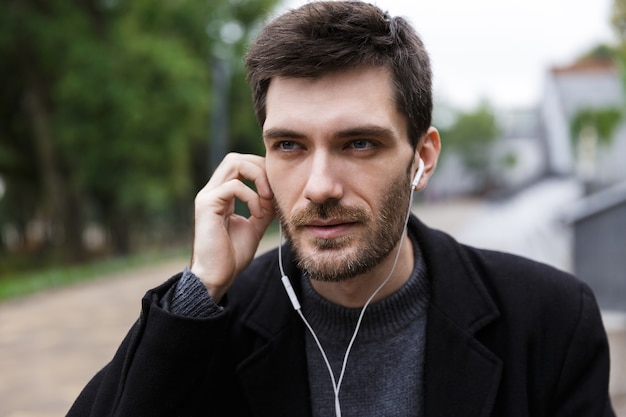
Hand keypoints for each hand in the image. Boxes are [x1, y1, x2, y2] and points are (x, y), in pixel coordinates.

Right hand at [190, 153, 274, 302]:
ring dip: (258, 177)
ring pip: (234, 163)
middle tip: (273, 191)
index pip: (240, 166)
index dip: (261, 171)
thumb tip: (276, 193)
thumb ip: (263, 208)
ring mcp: (208, 196)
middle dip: (260, 169)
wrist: (217, 276)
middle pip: (236, 158)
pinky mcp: (207, 205)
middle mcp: (212, 191)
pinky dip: (252, 197)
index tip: (276, 191)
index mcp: (222, 195)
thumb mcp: (255, 226)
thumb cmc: (232, 255)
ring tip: (268, 199)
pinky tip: (258, 214)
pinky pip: (233, 186)